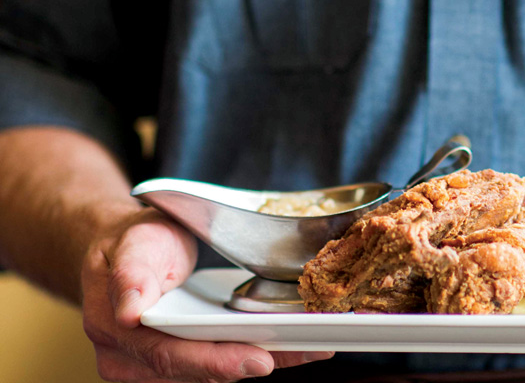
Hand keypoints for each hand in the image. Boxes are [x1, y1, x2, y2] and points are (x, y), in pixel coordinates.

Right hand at [81, 208, 333, 381]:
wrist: (121, 251)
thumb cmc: (130, 244)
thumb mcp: (130, 245)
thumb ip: (132, 275)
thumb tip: (130, 311)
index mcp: (118, 333)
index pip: (169, 356)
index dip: (215, 362)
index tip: (259, 361)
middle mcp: (135, 361)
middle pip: (202, 370)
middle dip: (258, 362)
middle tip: (309, 352)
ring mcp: (160, 364)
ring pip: (219, 369)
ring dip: (271, 359)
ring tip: (317, 347)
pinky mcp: (186, 356)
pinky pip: (225, 358)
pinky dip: (263, 350)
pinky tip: (298, 344)